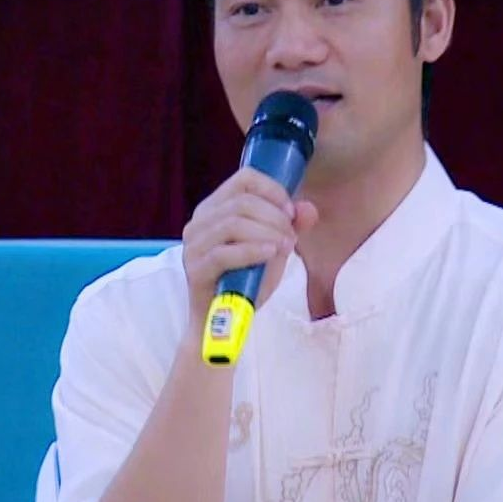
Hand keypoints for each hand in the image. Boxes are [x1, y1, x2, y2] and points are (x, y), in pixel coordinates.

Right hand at [179, 168, 318, 331]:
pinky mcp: (195, 269)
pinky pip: (224, 253)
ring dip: (267, 233)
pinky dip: (252, 250)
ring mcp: (193, 245)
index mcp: (215, 208)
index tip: (290, 212)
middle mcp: (199, 221)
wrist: (223, 322)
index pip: (244, 179)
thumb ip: (290, 227)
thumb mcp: (273, 249)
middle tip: (291, 238)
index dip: (272, 190)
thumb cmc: (245, 282)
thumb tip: (309, 209)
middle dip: (275, 217)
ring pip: (233, 223)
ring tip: (284, 248)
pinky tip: (270, 255)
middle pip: (242, 201)